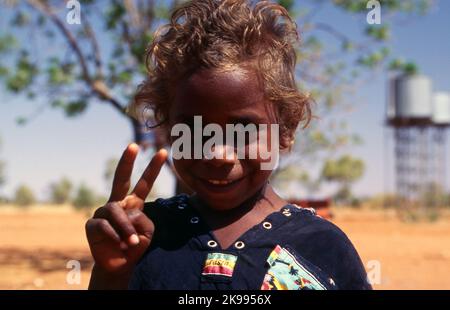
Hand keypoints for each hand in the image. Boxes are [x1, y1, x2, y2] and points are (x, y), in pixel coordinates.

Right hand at [86, 143, 167, 275]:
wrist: (119, 264)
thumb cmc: (134, 245)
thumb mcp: (147, 232)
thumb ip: (141, 219)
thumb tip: (124, 214)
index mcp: (134, 203)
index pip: (144, 183)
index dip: (153, 168)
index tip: (164, 152)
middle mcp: (118, 203)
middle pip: (121, 179)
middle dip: (127, 161)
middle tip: (133, 144)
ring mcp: (103, 212)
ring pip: (116, 212)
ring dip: (125, 229)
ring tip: (131, 242)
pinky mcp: (92, 224)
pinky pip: (104, 225)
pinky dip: (114, 236)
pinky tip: (117, 243)